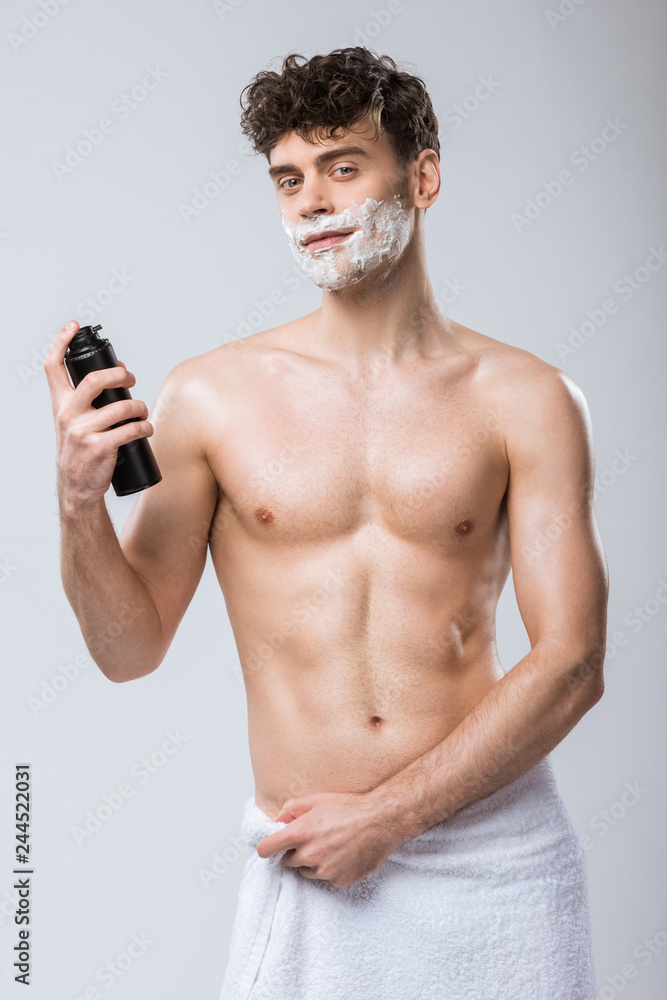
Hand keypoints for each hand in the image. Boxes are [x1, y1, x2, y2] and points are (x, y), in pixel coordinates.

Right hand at [44, 320, 153, 507]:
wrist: (77, 486)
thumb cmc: (81, 450)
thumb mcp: (75, 422)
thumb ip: (89, 398)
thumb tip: (120, 370)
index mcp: (60, 404)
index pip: (53, 367)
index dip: (61, 342)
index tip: (72, 325)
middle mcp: (67, 414)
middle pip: (95, 380)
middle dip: (120, 374)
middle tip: (132, 380)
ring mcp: (82, 431)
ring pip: (121, 407)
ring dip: (139, 407)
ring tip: (143, 413)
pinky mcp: (99, 448)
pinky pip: (130, 430)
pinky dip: (144, 427)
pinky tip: (147, 429)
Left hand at [255, 790, 406, 887]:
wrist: (381, 821)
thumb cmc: (349, 807)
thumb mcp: (317, 799)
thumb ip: (291, 808)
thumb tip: (277, 820)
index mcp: (300, 833)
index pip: (266, 849)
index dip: (267, 846)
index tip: (272, 845)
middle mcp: (309, 855)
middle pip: (287, 861)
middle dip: (295, 851)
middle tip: (312, 838)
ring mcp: (324, 870)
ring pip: (306, 871)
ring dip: (312, 862)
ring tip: (330, 845)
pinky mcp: (338, 880)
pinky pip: (326, 878)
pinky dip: (330, 869)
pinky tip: (343, 854)